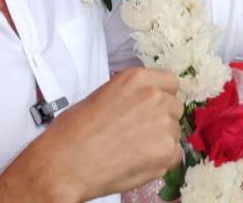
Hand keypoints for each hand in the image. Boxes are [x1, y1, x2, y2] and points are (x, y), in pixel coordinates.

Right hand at [23, 68, 182, 198]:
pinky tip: (137, 160)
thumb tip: (144, 104)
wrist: (67, 163)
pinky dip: (161, 158)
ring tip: (132, 147)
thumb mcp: (101, 95)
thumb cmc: (73, 130)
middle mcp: (156, 98)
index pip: (170, 82)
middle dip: (161, 117)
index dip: (160, 95)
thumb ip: (130, 95)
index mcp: (137, 79)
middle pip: (174, 106)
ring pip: (174, 131)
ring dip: (160, 138)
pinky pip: (175, 154)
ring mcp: (165, 126)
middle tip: (137, 130)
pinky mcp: (167, 153)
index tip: (150, 106)